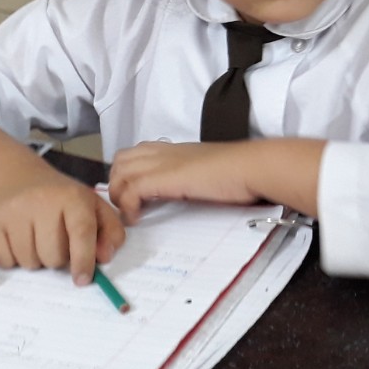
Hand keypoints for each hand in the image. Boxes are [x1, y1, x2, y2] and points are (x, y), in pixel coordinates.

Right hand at [0, 174, 124, 284]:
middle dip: (58, 258)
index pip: (81, 232)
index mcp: (73, 197)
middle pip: (53, 255)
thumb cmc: (62, 200)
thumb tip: (105, 256)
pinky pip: (5, 261)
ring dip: (36, 259)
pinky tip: (17, 239)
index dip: (84, 260)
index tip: (83, 280)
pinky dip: (13, 259)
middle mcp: (41, 201)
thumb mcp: (93, 207)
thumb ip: (110, 231)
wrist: (18, 180)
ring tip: (36, 238)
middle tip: (55, 242)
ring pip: (29, 262)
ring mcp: (13, 211)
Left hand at [107, 140, 258, 222]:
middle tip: (129, 206)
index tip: (133, 196)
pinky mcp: (163, 178)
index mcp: (174, 150)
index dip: (127, 174)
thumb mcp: (205, 171)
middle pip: (120, 161)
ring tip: (132, 214)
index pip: (135, 154)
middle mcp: (163, 152)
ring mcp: (162, 163)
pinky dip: (127, 206)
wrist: (250, 167)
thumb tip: (185, 189)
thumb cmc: (238, 171)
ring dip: (119, 196)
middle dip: (117, 184)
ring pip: (120, 173)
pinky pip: (130, 190)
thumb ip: (189, 176)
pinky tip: (137, 218)